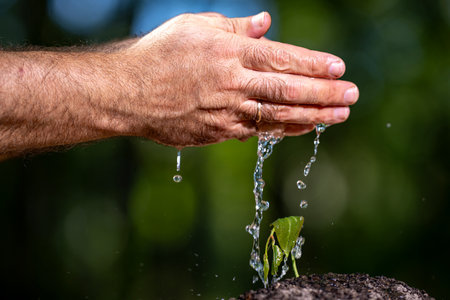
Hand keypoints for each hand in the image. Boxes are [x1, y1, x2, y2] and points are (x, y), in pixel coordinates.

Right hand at [121, 12, 358, 147]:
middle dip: (324, 94)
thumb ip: (233, 26)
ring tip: (339, 117)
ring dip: (312, 116)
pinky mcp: (217, 132)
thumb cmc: (160, 54)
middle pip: (287, 90)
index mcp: (228, 51)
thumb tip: (265, 23)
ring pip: (277, 115)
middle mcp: (232, 82)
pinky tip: (304, 128)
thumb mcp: (194, 27)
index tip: (339, 68)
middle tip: (352, 97)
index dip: (313, 64)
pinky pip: (257, 131)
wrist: (128, 93)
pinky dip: (284, 129)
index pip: (281, 57)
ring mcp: (226, 111)